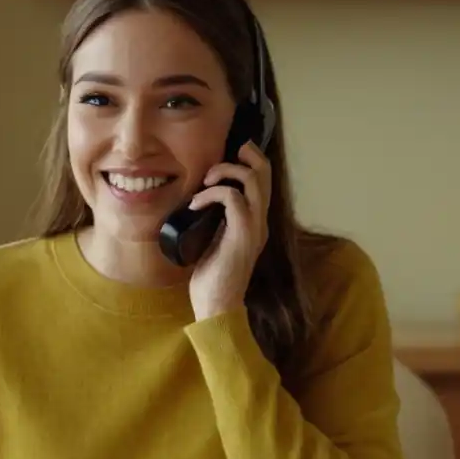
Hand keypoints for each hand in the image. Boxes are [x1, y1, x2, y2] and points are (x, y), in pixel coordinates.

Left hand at [187, 141, 270, 320]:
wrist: (217, 305)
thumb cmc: (211, 277)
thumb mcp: (214, 240)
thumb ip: (217, 220)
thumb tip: (202, 200)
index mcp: (255, 222)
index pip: (263, 182)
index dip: (251, 162)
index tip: (230, 156)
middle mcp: (260, 221)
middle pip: (265, 174)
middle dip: (247, 154)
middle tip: (227, 153)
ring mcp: (254, 227)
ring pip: (253, 180)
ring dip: (225, 171)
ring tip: (205, 182)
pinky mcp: (242, 234)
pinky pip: (233, 198)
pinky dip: (211, 194)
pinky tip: (195, 205)